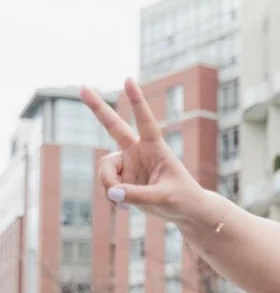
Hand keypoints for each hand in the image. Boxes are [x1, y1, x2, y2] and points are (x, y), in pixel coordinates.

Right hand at [81, 80, 203, 222]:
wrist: (185, 212)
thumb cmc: (183, 199)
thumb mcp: (163, 198)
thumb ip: (137, 196)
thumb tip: (111, 193)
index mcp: (156, 148)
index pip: (145, 121)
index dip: (137, 101)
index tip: (128, 80)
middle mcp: (138, 152)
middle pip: (114, 127)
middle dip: (97, 108)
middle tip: (81, 87)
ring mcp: (128, 165)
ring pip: (105, 170)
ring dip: (109, 186)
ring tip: (122, 204)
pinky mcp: (123, 180)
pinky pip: (107, 186)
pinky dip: (112, 198)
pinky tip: (124, 208)